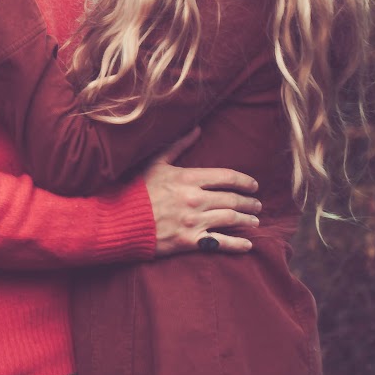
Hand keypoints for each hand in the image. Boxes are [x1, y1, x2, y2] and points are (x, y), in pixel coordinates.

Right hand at [143, 130, 260, 255]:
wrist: (119, 220)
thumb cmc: (135, 190)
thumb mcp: (154, 164)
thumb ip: (177, 146)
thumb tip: (196, 129)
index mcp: (187, 178)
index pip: (226, 177)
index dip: (244, 181)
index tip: (253, 185)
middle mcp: (194, 199)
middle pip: (232, 199)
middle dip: (249, 202)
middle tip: (256, 204)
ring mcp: (193, 221)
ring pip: (231, 219)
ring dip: (247, 220)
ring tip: (254, 220)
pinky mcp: (189, 241)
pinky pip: (221, 243)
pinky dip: (238, 245)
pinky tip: (248, 244)